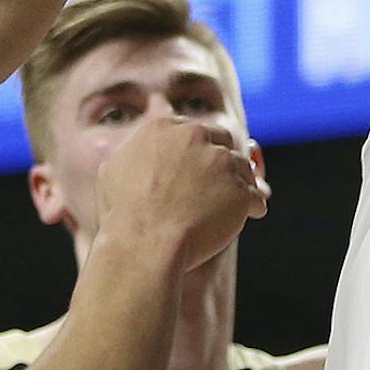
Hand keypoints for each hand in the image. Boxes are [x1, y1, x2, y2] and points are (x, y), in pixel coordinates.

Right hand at [96, 118, 268, 271]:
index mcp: (164, 127)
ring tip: (231, 204)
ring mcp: (220, 161)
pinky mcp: (239, 190)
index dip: (199, 149)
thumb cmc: (123, 213)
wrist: (143, 242)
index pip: (194, 130)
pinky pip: (256, 197)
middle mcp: (195, 136)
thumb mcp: (112, 171)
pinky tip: (250, 215)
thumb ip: (132, 153)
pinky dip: (253, 207)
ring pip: (243, 168)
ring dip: (239, 183)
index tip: (201, 166)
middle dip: (222, 161)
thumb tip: (138, 152)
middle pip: (223, 141)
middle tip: (220, 182)